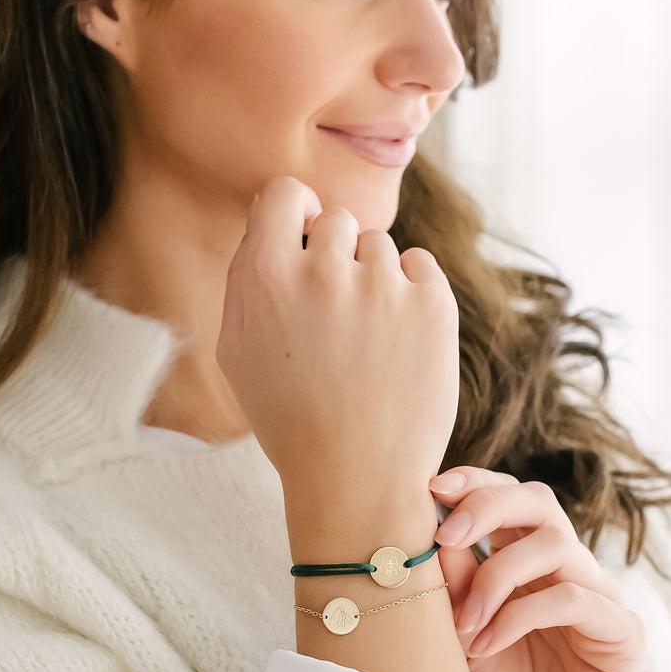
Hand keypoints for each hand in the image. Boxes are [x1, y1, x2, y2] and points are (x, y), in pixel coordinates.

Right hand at [217, 176, 460, 494]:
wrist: (356, 478)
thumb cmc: (291, 417)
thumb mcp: (237, 350)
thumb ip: (248, 276)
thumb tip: (274, 217)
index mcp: (265, 277)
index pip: (284, 193)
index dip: (296, 211)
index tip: (304, 236)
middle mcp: (323, 271)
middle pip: (336, 222)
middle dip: (336, 258)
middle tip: (336, 318)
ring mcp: (383, 285)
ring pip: (380, 248)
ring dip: (374, 281)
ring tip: (367, 343)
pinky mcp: (433, 304)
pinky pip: (420, 267)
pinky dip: (412, 294)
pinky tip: (398, 342)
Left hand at [428, 466, 644, 671]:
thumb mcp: (462, 637)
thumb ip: (453, 584)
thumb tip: (429, 526)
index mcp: (525, 561)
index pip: (508, 498)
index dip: (474, 482)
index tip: (430, 487)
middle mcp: (566, 569)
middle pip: (538, 502)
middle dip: (488, 505)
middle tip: (445, 533)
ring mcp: (599, 597)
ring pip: (555, 545)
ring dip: (496, 576)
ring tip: (463, 627)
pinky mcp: (622, 633)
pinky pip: (575, 599)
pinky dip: (522, 615)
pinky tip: (487, 646)